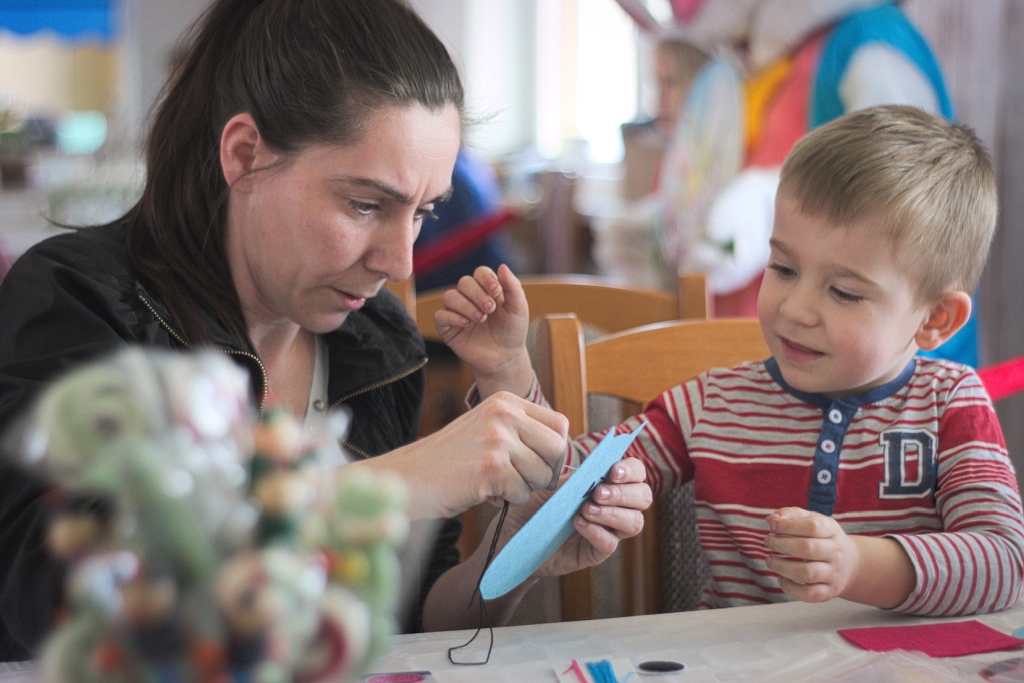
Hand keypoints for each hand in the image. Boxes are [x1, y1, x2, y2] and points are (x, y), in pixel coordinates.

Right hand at [357, 391, 568, 518]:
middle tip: (522, 480)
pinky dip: (507, 499)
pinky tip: (484, 491)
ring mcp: (498, 439)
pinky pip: (522, 492)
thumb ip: (522, 432)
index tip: (541, 465)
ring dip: (523, 488)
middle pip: (558, 448)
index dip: (555, 451)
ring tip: (495, 483)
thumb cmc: (451, 460)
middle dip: (546, 472)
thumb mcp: (488, 429)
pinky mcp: (491, 467)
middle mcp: (504, 413)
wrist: (411, 477)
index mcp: (506, 400)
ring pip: (542, 474)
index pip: (559, 423)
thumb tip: (565, 451)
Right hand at [433, 264, 533, 397]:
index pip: (479, 272)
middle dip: (477, 294)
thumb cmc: (512, 331)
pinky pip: (440, 316)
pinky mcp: (448, 328)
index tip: (496, 291)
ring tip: (481, 318)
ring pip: (449, 296)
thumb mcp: (518, 308)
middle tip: (490, 309)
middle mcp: (470, 298)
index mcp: (487, 289)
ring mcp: (457, 312)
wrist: (505, 358)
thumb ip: (513, 287)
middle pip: (464, 282)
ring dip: (465, 305)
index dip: (486, 278)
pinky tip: (466, 324)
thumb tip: (502, 266)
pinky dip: (451, 317)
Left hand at [500, 456, 651, 577]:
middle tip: (598, 493)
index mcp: (606, 482)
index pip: (636, 473)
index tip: (612, 472)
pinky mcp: (594, 553)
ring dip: (613, 513)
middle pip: (643, 498)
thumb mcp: (553, 484)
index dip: (631, 471)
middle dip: (624, 493)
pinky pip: (610, 544)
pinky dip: (597, 532)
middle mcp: (613, 506)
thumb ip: (576, 477)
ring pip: (634, 522)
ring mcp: (606, 530)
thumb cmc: (533, 504)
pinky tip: (578, 524)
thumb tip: (595, 469)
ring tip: (586, 509)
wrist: (512, 533)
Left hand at [763, 507, 859, 602]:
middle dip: (781, 544)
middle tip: (767, 542)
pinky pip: (810, 594)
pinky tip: (781, 579)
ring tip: (770, 560)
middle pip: (808, 548)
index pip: (812, 526)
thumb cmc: (822, 537)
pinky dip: (791, 589)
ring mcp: (833, 574)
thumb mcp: (812, 519)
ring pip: (808, 573)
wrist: (849, 564)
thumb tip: (771, 519)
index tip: (772, 526)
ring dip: (782, 567)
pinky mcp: (829, 591)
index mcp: (831, 530)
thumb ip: (791, 514)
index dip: (788, 526)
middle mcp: (835, 552)